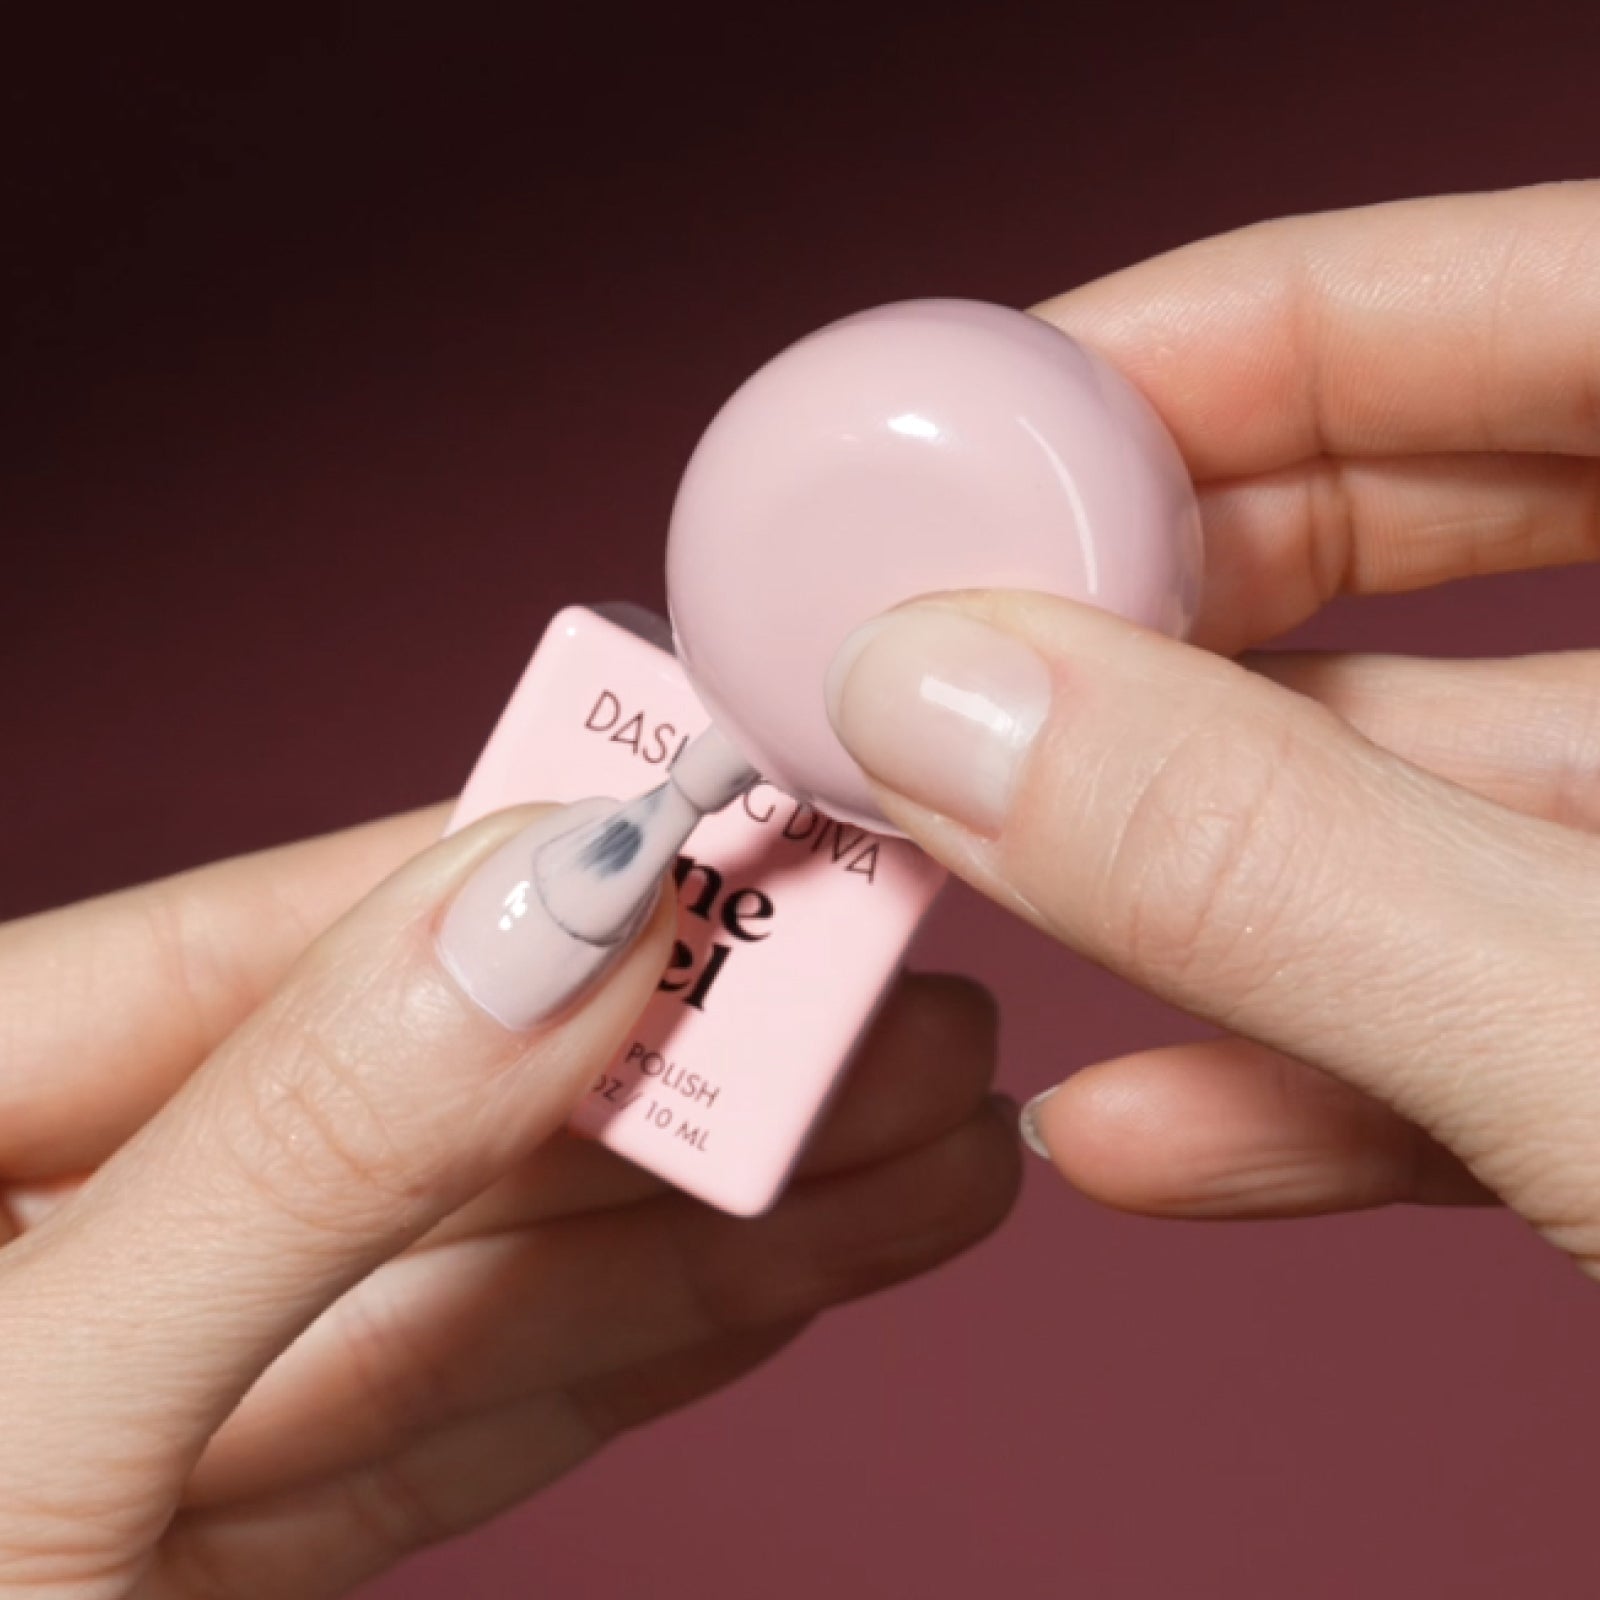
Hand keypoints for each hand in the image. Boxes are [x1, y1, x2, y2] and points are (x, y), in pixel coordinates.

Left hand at [0, 804, 1015, 1597]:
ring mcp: (161, 1390)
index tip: (750, 840)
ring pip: (487, 1259)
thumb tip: (552, 909)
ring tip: (936, 1128)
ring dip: (722, 1201)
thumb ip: (290, 1157)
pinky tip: (808, 1255)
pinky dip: (652, 1338)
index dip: (532, 874)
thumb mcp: (14, 1433)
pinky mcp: (239, 1534)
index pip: (280, 933)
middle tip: (905, 1001)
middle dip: (687, 1055)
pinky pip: (471, 1407)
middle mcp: (59, 1230)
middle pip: (426, 1094)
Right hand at [824, 183, 1599, 1258]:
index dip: (1218, 347)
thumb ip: (1285, 872)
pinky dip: (1314, 1066)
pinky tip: (1143, 1120)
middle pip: (1431, 531)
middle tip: (936, 661)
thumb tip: (950, 704)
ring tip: (975, 878)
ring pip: (1427, 797)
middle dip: (1151, 609)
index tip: (975, 436)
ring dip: (1184, 870)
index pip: (1517, 312)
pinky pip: (1484, 1010)